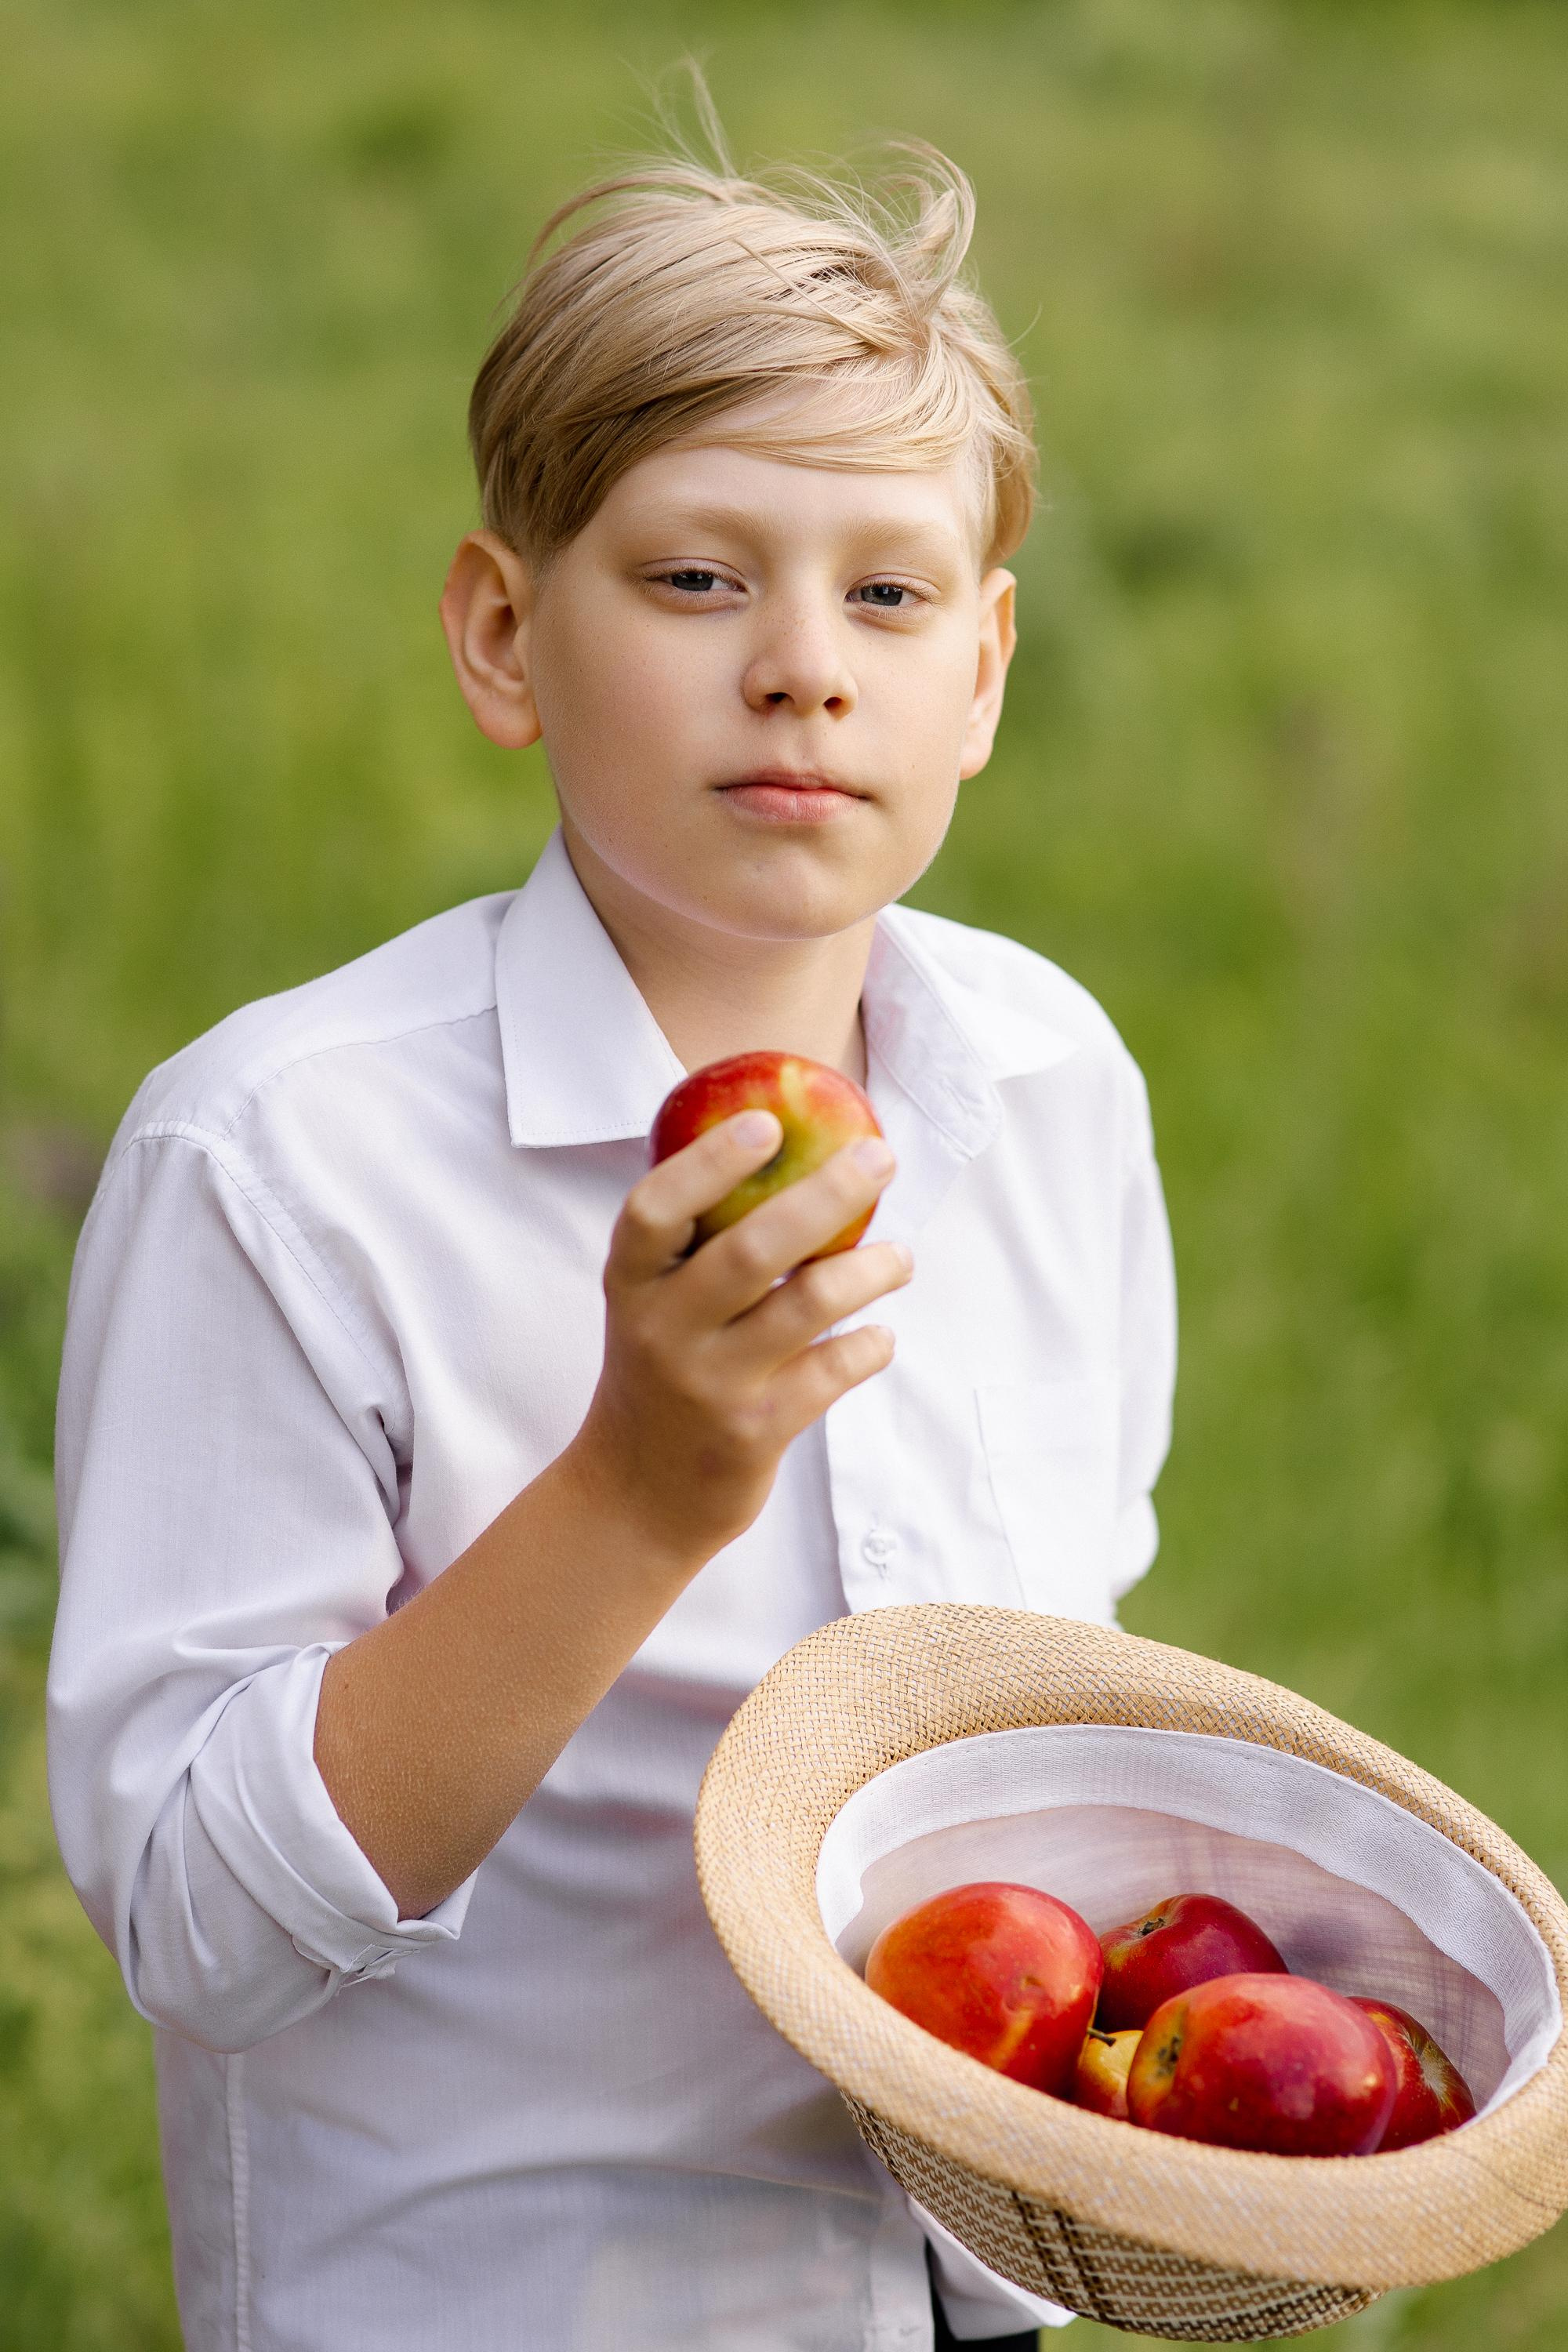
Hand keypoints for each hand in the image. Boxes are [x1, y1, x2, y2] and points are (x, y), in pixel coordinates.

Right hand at [573, 1110, 910, 1560]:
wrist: (635, 1495)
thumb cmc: (661, 1371)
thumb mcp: (653, 1304)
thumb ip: (699, 1243)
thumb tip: (796, 1157)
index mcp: (632, 1283)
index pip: (656, 1209)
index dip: (710, 1162)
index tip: (767, 1123)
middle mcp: (663, 1328)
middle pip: (751, 1248)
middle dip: (828, 1194)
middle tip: (879, 1159)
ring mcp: (709, 1383)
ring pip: (807, 1305)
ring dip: (870, 1270)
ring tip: (900, 1257)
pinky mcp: (753, 1433)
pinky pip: (831, 1371)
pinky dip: (868, 1345)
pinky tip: (879, 1335)